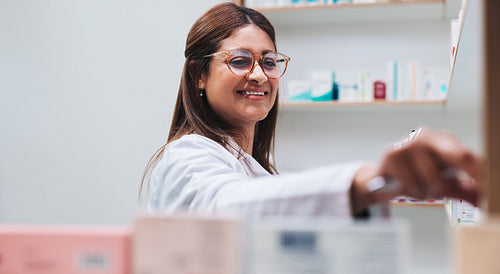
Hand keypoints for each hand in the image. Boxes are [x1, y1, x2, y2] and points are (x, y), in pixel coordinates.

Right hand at [351, 128, 481, 213]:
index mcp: (444, 140)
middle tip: (447, 193)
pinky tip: (403, 186)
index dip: (481, 174)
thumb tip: (482, 199)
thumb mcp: (442, 182)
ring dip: (427, 193)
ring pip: (434, 181)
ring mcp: (409, 143)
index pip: (469, 156)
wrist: (380, 180)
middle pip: (460, 157)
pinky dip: (410, 192)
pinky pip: (412, 185)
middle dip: (460, 180)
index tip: (487, 192)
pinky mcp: (391, 154)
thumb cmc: (415, 177)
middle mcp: (428, 136)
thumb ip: (463, 190)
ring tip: (417, 188)